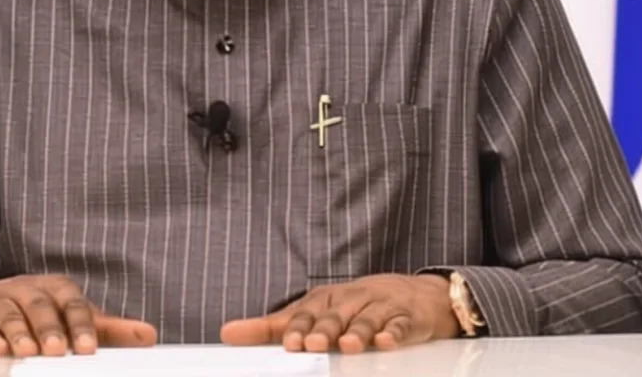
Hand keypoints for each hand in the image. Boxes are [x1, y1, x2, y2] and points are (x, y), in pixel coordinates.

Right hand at [0, 275, 156, 356]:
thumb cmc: (34, 313)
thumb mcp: (70, 316)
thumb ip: (107, 328)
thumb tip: (149, 335)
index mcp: (56, 289)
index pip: (73, 303)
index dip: (81, 325)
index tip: (88, 348)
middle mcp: (28, 290)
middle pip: (41, 306)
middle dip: (50, 328)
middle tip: (58, 350)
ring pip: (11, 314)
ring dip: (20, 333)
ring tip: (28, 352)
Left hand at [219, 273, 459, 353]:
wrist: (415, 294)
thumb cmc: (354, 306)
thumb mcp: (314, 312)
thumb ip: (272, 327)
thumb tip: (227, 332)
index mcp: (326, 299)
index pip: (308, 313)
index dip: (298, 327)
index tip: (288, 343)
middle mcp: (352, 299)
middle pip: (336, 315)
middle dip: (325, 329)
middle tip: (313, 345)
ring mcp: (381, 307)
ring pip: (368, 319)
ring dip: (358, 332)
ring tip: (349, 346)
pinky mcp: (407, 317)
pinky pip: (401, 324)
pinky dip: (395, 332)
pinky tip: (387, 341)